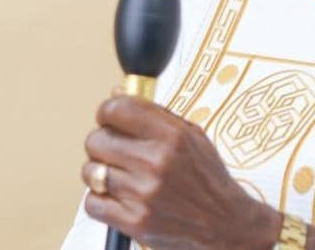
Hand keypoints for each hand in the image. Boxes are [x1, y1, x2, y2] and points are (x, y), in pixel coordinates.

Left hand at [82, 95, 280, 249]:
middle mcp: (156, 161)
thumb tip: (117, 92)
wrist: (223, 222)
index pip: (117, 110)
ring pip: (91, 171)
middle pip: (97, 140)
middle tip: (114, 148)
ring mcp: (143, 193)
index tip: (109, 117)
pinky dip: (100, 200)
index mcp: (173, 135)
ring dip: (100, 172)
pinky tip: (118, 196)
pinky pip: (92, 203)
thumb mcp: (192, 134)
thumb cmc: (206, 177)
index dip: (107, 111)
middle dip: (102, 142)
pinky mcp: (134, 222)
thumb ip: (155, 114)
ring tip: (118, 174)